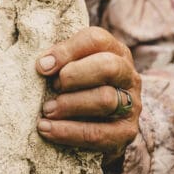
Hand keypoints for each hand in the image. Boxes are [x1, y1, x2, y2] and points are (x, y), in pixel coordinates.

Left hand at [35, 27, 140, 159]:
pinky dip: (69, 132)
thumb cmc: (77, 87)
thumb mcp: (71, 66)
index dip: (67, 51)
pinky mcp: (126, 133)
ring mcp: (132, 104)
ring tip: (47, 110)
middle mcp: (128, 75)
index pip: (96, 40)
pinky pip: (98, 134)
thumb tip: (43, 64)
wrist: (97, 126)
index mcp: (115, 51)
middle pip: (108, 66)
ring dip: (70, 105)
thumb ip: (60, 59)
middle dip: (74, 76)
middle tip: (53, 85)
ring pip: (105, 100)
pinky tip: (47, 129)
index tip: (42, 66)